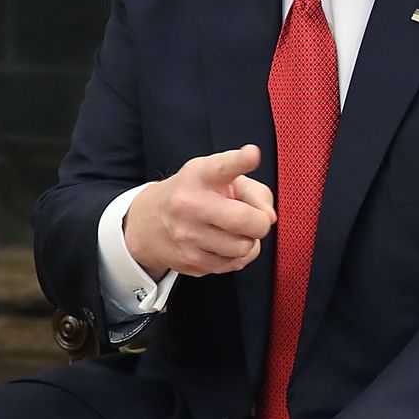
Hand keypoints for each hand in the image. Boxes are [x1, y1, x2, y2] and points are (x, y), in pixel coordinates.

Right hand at [124, 145, 275, 276]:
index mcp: (199, 176)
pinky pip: (235, 264)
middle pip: (245, 220)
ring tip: (233, 231)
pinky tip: (223, 244)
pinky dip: (237, 256)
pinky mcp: (191, 261)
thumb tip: (269, 218)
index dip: (241, 161)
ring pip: (244, 247)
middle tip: (253, 219)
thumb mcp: (218, 178)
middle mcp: (189, 204)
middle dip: (260, 222)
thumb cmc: (193, 195)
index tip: (252, 154)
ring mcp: (188, 235)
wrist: (148, 223)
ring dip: (247, 241)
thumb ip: (253, 191)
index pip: (222, 167)